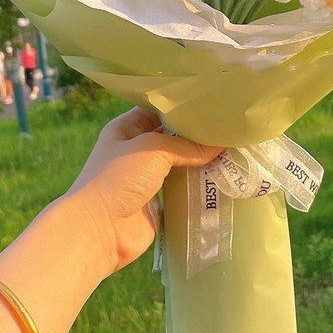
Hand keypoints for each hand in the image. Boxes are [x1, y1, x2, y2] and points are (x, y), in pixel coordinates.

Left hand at [67, 107, 222, 275]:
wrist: (100, 230)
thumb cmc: (119, 178)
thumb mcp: (152, 149)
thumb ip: (187, 146)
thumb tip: (220, 145)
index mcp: (127, 128)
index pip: (159, 110)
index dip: (182, 107)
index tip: (212, 103)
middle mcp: (136, 150)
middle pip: (172, 137)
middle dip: (196, 135)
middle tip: (229, 127)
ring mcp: (146, 177)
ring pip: (179, 163)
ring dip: (200, 161)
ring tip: (232, 150)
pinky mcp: (156, 202)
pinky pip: (181, 188)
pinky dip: (197, 184)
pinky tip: (222, 177)